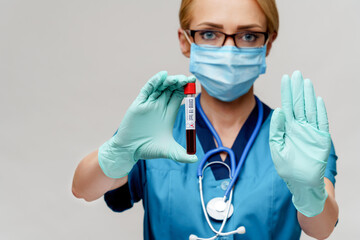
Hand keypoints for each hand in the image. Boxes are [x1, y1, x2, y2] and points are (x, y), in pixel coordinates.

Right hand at [98, 71, 197, 177]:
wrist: (129, 151)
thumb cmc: (148, 150)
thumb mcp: (169, 151)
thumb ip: (182, 155)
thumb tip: (195, 159)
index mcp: (169, 114)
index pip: (179, 96)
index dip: (187, 89)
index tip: (194, 83)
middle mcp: (160, 106)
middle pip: (172, 89)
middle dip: (180, 82)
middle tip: (188, 79)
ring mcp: (149, 103)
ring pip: (161, 87)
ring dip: (169, 81)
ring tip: (178, 79)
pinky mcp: (139, 103)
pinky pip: (147, 89)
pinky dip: (155, 81)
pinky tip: (162, 76)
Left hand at [269, 71, 330, 216]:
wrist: (301, 183)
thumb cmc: (287, 167)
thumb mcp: (276, 148)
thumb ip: (276, 130)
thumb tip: (278, 111)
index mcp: (288, 128)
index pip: (287, 106)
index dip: (286, 92)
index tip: (285, 78)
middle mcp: (300, 127)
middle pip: (298, 104)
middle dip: (296, 89)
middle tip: (295, 73)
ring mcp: (311, 132)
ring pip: (310, 109)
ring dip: (308, 96)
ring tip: (305, 82)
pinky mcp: (321, 139)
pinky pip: (321, 123)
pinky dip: (320, 111)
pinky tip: (317, 99)